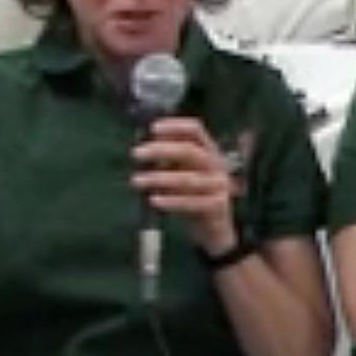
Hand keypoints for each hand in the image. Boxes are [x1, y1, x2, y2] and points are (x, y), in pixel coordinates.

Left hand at [132, 116, 238, 254]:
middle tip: (135, 154)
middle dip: (161, 150)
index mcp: (208, 150)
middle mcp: (216, 164)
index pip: (195, 130)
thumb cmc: (193, 196)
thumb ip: (167, 159)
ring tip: (136, 180)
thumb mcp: (181, 173)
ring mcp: (219, 185)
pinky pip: (191, 203)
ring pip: (188, 179)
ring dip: (159, 178)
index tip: (152, 128)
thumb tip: (145, 144)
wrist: (215, 229)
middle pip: (190, 151)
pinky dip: (171, 201)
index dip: (174, 126)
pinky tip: (153, 200)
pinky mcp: (217, 206)